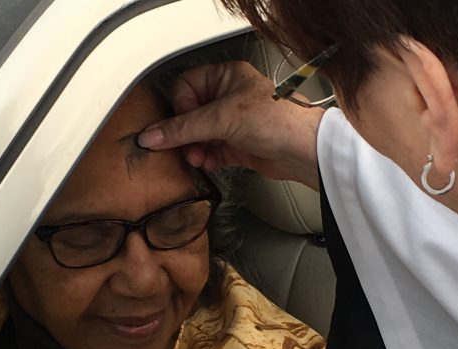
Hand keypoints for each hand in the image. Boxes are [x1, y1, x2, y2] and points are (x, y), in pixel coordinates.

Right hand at [136, 61, 325, 189]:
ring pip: (200, 135)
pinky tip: (209, 163)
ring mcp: (235, 121)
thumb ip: (183, 128)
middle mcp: (230, 96)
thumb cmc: (279, 120)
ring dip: (195, 149)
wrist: (305, 151)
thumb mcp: (222, 119)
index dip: (181, 106)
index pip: (186, 86)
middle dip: (186, 133)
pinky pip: (212, 151)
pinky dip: (207, 158)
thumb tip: (152, 135)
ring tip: (198, 157)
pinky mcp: (239, 144)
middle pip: (190, 114)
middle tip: (186, 145)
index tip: (182, 123)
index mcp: (227, 76)